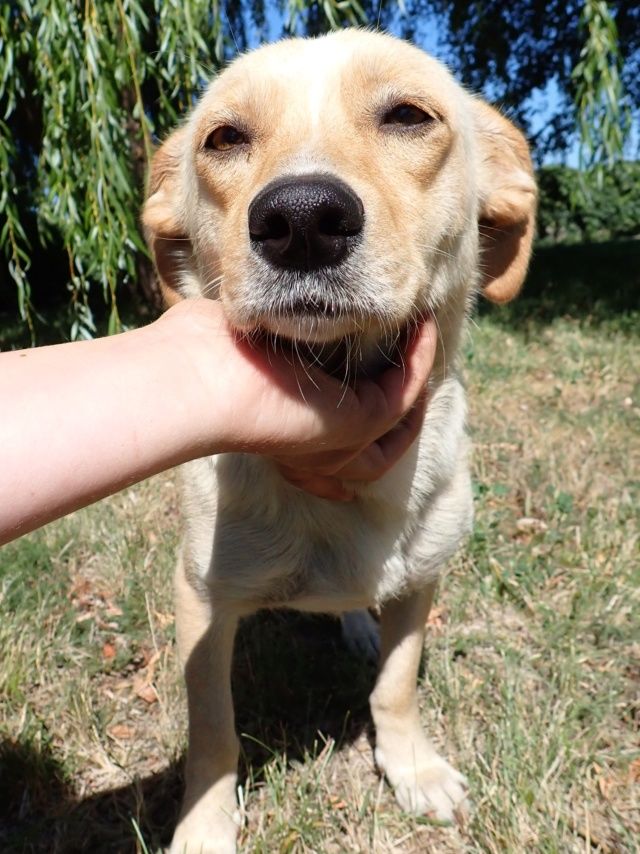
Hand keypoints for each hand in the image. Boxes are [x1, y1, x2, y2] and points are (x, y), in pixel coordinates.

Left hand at [158, 300, 436, 498]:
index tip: (380, 367)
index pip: (334, 442)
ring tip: (419, 332)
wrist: (197, 375)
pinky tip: (418, 323)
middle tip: (410, 345)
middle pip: (379, 436)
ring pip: (401, 420)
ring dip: (416, 374)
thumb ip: (275, 334)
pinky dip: (418, 357)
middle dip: (401, 391)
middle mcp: (316, 446)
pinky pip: (406, 392)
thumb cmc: (207, 353)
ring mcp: (342, 441)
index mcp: (287, 430)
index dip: (364, 405)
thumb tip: (285, 304)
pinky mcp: (362, 423)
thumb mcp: (249, 342)